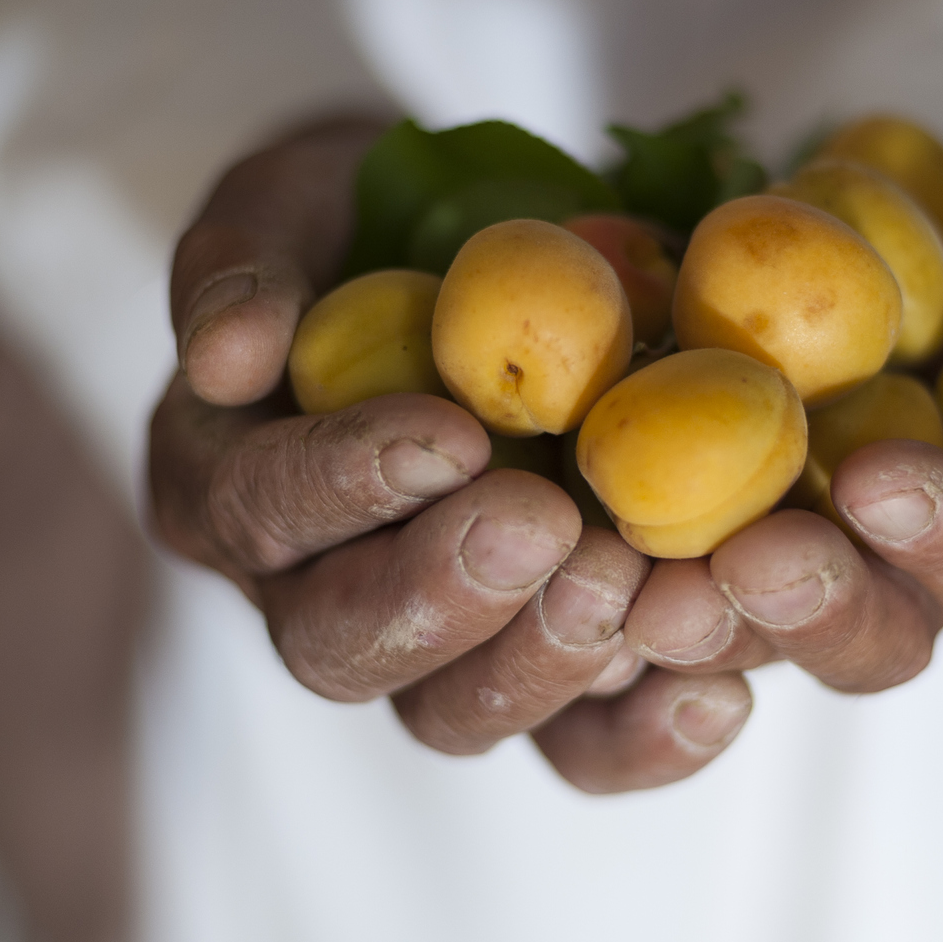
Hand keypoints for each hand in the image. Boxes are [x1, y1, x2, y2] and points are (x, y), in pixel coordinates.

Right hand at [148, 119, 751, 793]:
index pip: (259, 511)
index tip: (451, 435)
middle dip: (448, 597)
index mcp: (229, 487)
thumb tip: (226, 357)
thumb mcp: (288, 197)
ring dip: (550, 661)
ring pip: (456, 714)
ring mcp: (428, 646)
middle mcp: (309, 593)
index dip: (347, 484)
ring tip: (637, 586)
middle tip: (548, 527)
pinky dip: (645, 733)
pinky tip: (716, 692)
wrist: (474, 251)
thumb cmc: (363, 219)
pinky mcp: (538, 663)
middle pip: (346, 650)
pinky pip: (577, 744)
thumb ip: (242, 259)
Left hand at [617, 173, 942, 692]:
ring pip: (741, 646)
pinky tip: (553, 557)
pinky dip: (591, 602)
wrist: (814, 210)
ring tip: (638, 580)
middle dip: (815, 605)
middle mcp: (885, 581)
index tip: (883, 475)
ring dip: (692, 626)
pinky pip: (624, 616)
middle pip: (871, 640)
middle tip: (752, 555)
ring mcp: (767, 578)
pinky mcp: (658, 558)